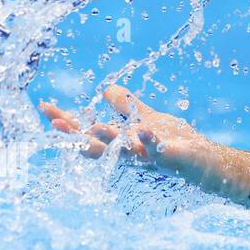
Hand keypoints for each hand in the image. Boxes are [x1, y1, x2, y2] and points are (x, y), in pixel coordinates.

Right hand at [39, 84, 207, 174]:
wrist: (204, 160)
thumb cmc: (176, 141)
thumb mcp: (147, 118)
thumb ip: (127, 106)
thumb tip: (106, 89)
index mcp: (120, 141)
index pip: (87, 131)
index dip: (67, 121)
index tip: (44, 107)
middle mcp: (128, 152)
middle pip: (95, 146)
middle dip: (75, 136)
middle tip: (54, 125)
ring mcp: (147, 158)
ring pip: (121, 153)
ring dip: (106, 141)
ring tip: (91, 127)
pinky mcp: (168, 158)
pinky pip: (156, 150)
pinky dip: (149, 141)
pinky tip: (142, 130)